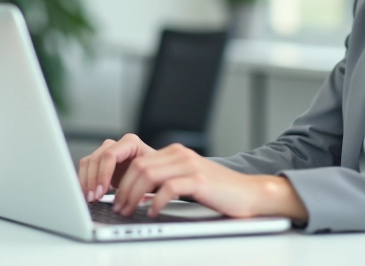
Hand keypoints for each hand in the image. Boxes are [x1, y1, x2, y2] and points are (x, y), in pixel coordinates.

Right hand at [78, 134, 154, 201]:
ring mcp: (106, 151)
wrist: (151, 174)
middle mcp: (117, 144)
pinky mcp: (99, 161)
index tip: (102, 192)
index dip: (103, 174)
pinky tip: (87, 195)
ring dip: (86, 182)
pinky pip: (85, 168)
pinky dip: (84, 182)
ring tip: (90, 199)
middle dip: (93, 180)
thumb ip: (145, 185)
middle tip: (94, 198)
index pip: (110, 155)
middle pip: (97, 158)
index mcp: (131, 143)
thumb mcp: (153, 178)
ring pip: (88, 162)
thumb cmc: (155, 174)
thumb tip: (138, 200)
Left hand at [113, 143, 307, 222]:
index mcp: (176, 153)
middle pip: (139, 166)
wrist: (250, 193)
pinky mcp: (199, 180)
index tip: (114, 198)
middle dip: (123, 189)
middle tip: (118, 208)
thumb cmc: (219, 192)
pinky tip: (152, 212)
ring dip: (134, 195)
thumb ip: (166, 179)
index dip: (122, 180)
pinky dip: (155, 201)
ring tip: (130, 211)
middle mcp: (181, 155)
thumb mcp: (188, 180)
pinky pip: (169, 188)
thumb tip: (138, 192)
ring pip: (149, 174)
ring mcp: (190, 166)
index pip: (138, 161)